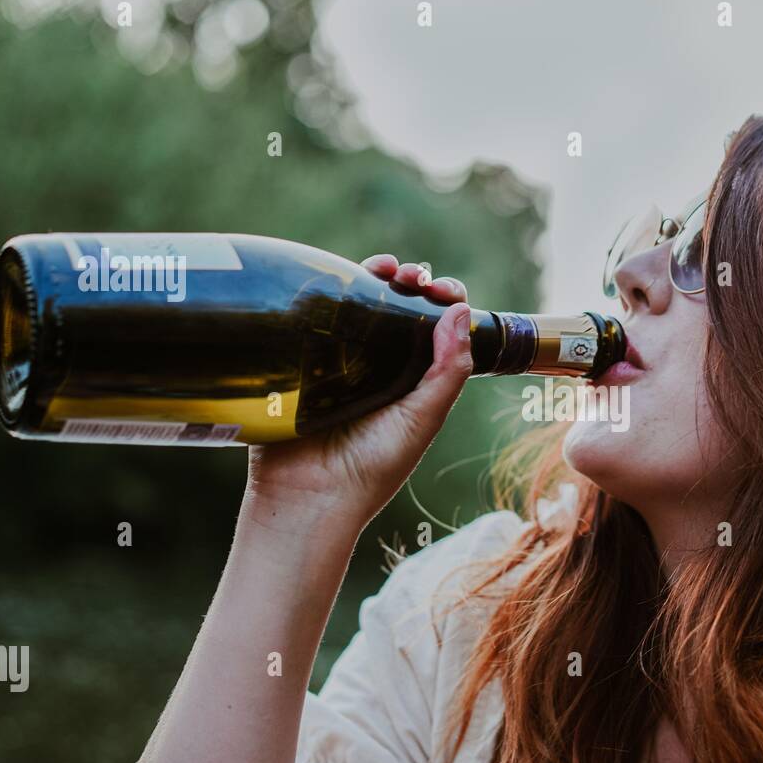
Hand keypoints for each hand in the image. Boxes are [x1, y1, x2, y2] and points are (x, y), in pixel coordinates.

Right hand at [245, 255, 472, 528]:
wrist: (309, 495)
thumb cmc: (372, 467)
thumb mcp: (423, 418)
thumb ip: (448, 370)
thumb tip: (461, 311)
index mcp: (413, 379)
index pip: (435, 327)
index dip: (443, 302)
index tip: (444, 291)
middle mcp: (378, 365)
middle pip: (397, 306)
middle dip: (411, 281)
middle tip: (414, 278)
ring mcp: (337, 358)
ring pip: (357, 303)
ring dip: (373, 276)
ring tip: (384, 268)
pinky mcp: (300, 358)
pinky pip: (313, 316)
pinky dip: (325, 291)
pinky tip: (335, 276)